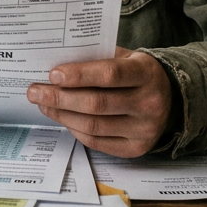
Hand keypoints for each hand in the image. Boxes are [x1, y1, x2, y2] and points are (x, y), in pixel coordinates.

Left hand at [26, 49, 173, 157]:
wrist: (171, 99)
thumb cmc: (137, 74)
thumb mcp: (126, 58)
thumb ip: (97, 59)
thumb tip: (56, 66)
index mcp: (146, 74)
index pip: (109, 75)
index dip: (79, 75)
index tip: (52, 74)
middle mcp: (149, 103)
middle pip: (97, 104)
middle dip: (60, 98)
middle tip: (35, 91)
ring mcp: (144, 130)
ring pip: (93, 125)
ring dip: (62, 115)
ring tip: (43, 104)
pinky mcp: (136, 149)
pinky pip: (96, 141)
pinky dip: (74, 129)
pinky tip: (61, 117)